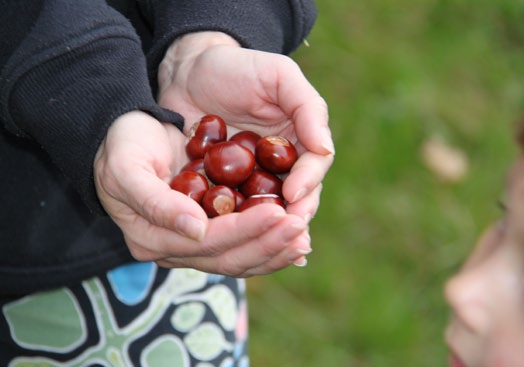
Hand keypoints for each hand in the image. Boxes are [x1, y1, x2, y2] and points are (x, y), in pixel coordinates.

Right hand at [94, 111, 310, 276]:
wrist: (126, 134)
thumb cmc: (122, 145)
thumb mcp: (128, 167)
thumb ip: (157, 202)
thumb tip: (197, 231)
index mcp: (153, 238)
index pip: (208, 242)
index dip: (245, 230)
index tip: (279, 213)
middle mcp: (174, 249)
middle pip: (229, 258)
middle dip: (267, 244)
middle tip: (300, 228)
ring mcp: (192, 245)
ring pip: (240, 259)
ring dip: (273, 250)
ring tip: (303, 238)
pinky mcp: (208, 232)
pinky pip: (242, 247)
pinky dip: (269, 244)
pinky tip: (294, 240)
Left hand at [157, 32, 334, 222]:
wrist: (190, 73)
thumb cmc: (239, 68)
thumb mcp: (278, 76)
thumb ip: (307, 108)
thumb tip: (326, 148)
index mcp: (299, 143)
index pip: (313, 169)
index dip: (308, 184)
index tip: (293, 195)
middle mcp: (279, 168)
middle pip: (293, 199)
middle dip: (291, 218)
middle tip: (285, 232)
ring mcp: (250, 182)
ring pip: (264, 213)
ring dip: (264, 231)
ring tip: (260, 244)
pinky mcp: (220, 190)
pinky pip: (229, 212)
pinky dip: (231, 227)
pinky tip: (226, 239)